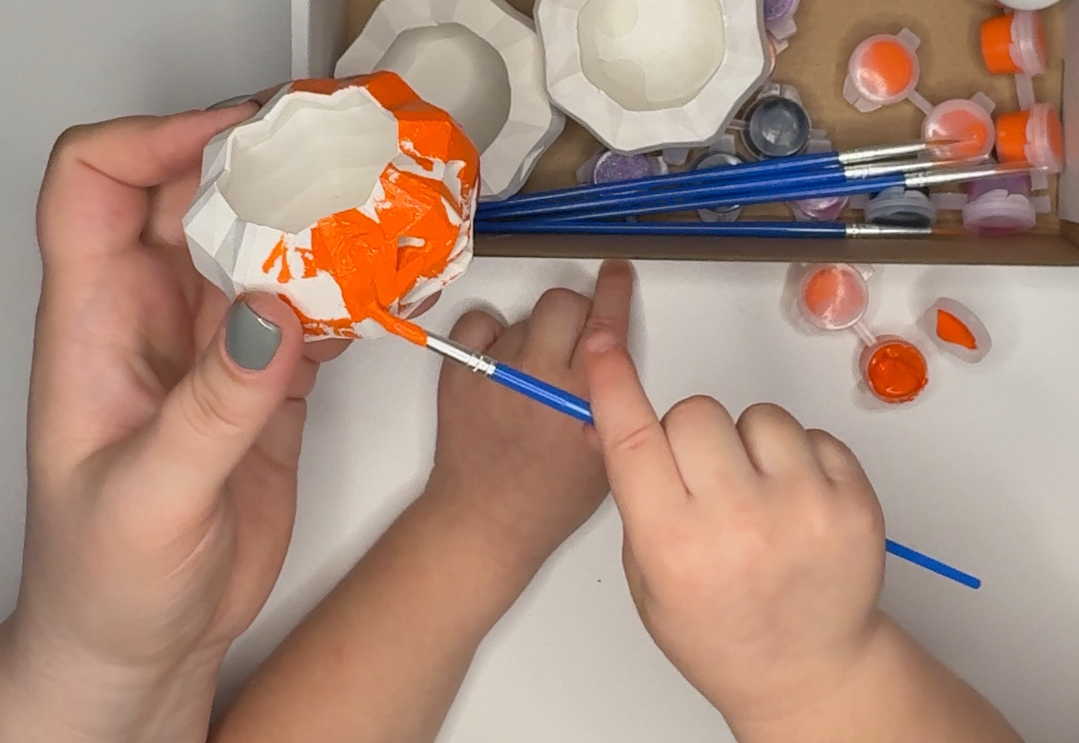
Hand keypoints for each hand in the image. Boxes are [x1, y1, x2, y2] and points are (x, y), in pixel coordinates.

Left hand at [2, 106, 344, 739]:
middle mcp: (153, 320)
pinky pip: (310, 311)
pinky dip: (353, 294)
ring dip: (318, 226)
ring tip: (381, 212)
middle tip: (338, 158)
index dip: (159, 140)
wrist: (144, 643)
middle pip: (195, 198)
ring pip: (262, 250)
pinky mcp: (267, 385)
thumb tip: (270, 313)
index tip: (241, 138)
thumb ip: (213, 407)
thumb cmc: (106, 582)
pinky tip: (391, 294)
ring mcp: (214, 349)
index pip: (98, 186)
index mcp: (95, 325)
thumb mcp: (151, 498)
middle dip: (262, 165)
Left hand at [426, 260, 635, 575]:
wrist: (486, 519)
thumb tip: (613, 357)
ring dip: (535, 332)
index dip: (615, 289)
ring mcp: (495, 369)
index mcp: (584, 394)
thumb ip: (615, 398)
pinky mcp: (459, 372)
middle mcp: (540, 373)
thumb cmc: (550, 497)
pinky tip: (499, 361)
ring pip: (524, 315)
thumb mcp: (607, 452)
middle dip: (575, 313)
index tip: (616, 272)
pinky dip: (490, 332)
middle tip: (572, 342)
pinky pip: (478, 321)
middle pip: (564, 302)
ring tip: (531, 373)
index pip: (606, 320)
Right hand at [581, 329, 887, 729]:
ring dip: (750, 444)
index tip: (604, 349)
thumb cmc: (721, 630)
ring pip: (759, 415)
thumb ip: (637, 498)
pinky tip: (793, 504)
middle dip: (692, 437)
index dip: (614, 385)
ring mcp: (804, 509)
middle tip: (705, 480)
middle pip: (696, 412)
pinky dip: (799, 459)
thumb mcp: (649, 577)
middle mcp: (740, 524)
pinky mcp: (853, 501)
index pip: (633, 439)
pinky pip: (812, 435)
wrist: (806, 670)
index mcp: (675, 546)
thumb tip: (617, 418)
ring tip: (757, 496)